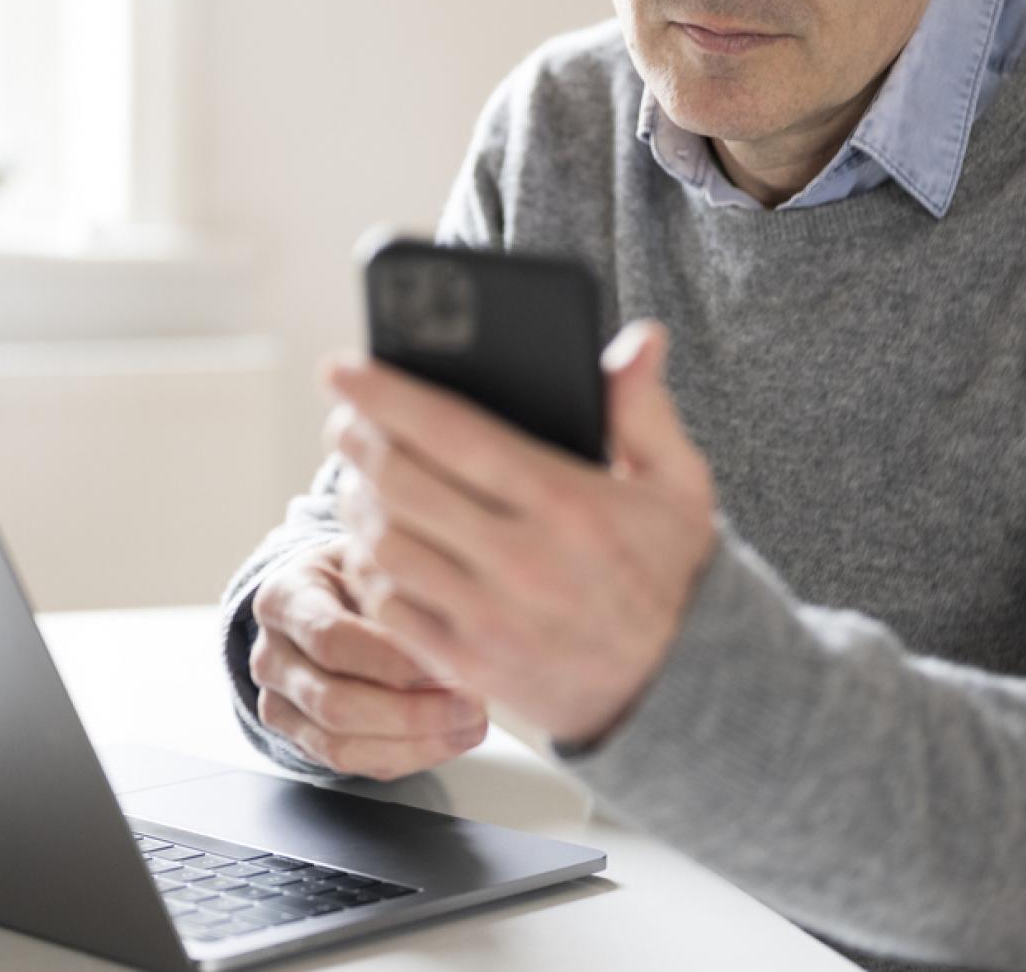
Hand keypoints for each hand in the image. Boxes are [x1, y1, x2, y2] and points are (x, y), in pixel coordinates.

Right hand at [248, 539, 488, 779]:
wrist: (326, 597)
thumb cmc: (359, 574)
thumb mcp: (375, 558)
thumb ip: (401, 587)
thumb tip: (458, 628)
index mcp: (283, 598)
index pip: (331, 637)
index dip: (393, 658)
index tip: (452, 661)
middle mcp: (269, 655)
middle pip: (333, 702)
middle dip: (411, 712)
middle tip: (472, 703)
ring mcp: (278, 703)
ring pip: (340, 744)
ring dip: (414, 742)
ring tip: (470, 725)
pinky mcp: (298, 740)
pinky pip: (351, 763)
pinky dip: (406, 756)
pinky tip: (448, 738)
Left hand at [326, 320, 716, 748]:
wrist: (683, 688)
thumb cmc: (670, 571)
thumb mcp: (678, 483)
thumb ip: (644, 408)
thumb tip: (640, 337)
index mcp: (567, 501)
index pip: (452, 432)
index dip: (386, 395)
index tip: (341, 369)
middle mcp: (522, 559)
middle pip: (402, 485)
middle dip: (356, 442)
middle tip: (342, 420)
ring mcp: (492, 617)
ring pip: (386, 546)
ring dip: (356, 504)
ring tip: (357, 478)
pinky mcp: (473, 664)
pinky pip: (391, 610)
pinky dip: (370, 571)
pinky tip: (375, 545)